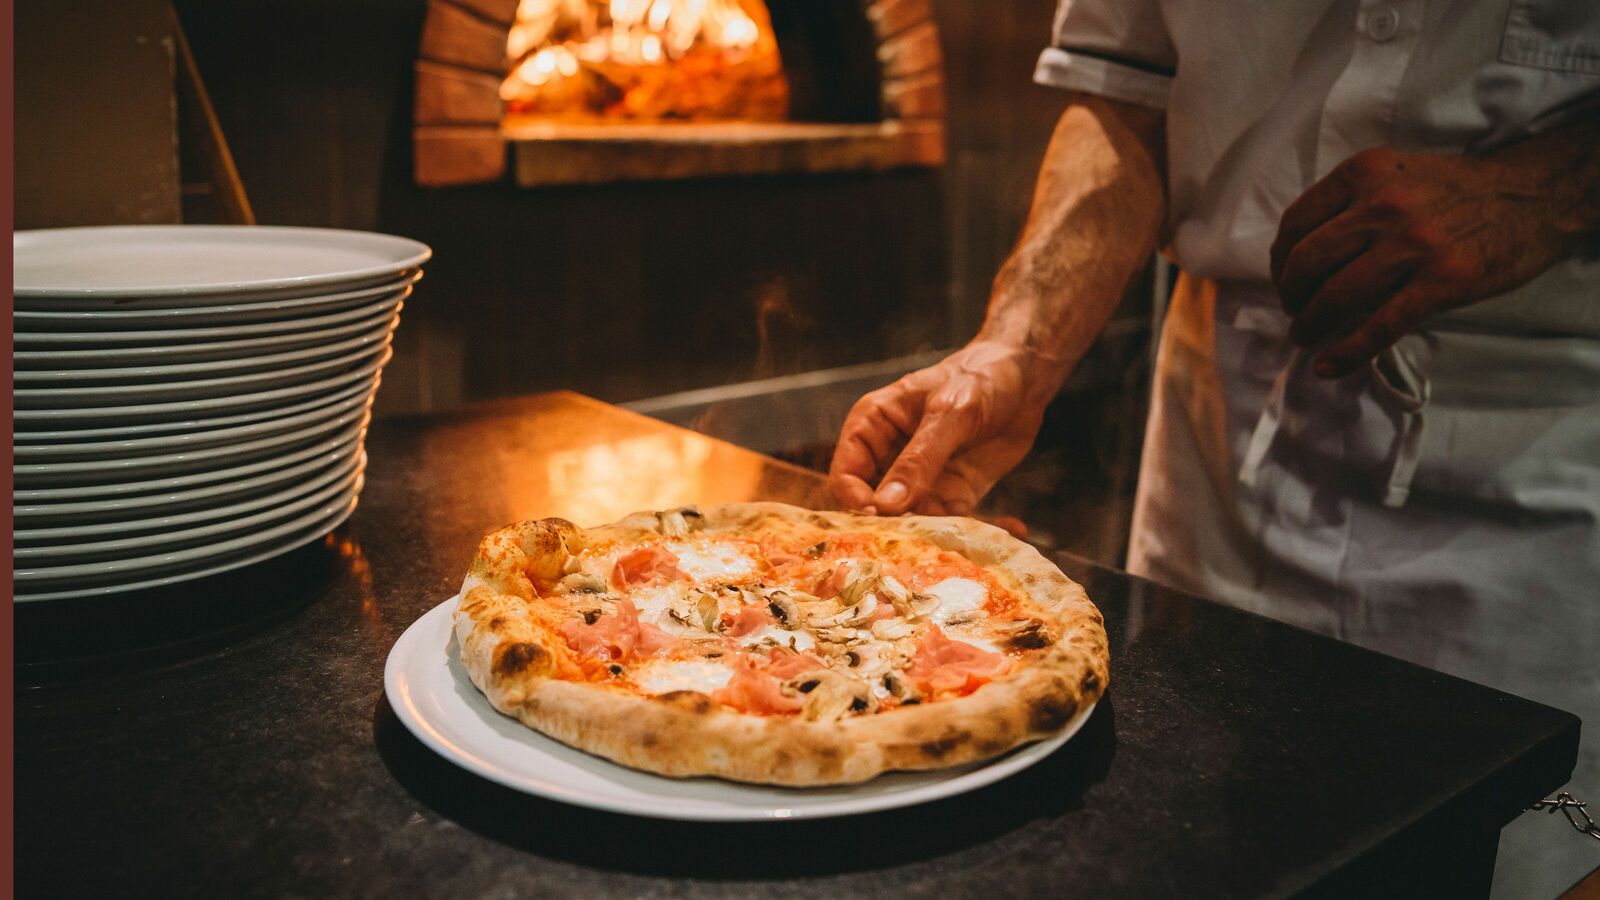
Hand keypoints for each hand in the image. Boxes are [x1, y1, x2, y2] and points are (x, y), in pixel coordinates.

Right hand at [828, 342, 1045, 519]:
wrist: (1025, 377)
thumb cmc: (980, 377)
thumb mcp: (950, 413)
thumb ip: (919, 458)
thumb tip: (887, 505)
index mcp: (873, 426)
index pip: (845, 473)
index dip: (855, 500)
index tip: (878, 518)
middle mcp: (890, 457)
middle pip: (875, 505)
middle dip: (896, 526)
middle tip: (923, 542)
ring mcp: (921, 479)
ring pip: (915, 520)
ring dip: (940, 534)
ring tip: (971, 538)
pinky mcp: (954, 494)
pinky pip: (956, 521)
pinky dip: (980, 529)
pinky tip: (1014, 525)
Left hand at [1270, 144, 1582, 376]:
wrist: (1532, 195)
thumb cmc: (1456, 190)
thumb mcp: (1395, 176)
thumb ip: (1350, 204)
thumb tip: (1298, 256)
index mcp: (1364, 173)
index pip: (1296, 224)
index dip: (1280, 262)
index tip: (1285, 281)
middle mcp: (1382, 204)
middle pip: (1307, 263)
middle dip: (1291, 296)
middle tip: (1297, 312)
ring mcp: (1413, 243)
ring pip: (1336, 296)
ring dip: (1310, 325)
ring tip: (1306, 337)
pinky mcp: (1443, 280)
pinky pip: (1380, 326)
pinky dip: (1347, 352)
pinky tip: (1330, 366)